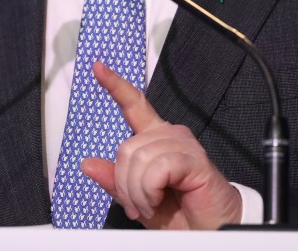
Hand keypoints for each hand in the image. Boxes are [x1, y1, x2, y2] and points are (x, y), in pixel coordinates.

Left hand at [80, 61, 241, 229]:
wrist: (209, 230)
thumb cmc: (181, 214)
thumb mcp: (138, 198)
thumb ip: (115, 181)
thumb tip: (88, 164)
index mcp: (155, 140)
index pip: (134, 105)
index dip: (115, 85)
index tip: (98, 67)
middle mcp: (170, 135)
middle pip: (126, 147)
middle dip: (125, 184)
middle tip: (139, 205)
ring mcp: (184, 144)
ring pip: (139, 158)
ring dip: (139, 192)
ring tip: (151, 205)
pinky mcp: (195, 159)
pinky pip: (157, 168)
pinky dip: (150, 190)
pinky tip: (159, 199)